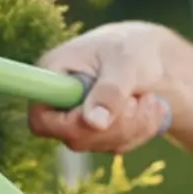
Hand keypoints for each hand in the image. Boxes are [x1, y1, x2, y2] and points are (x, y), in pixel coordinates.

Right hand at [28, 21, 188, 153]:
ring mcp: (77, 121)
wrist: (150, 55)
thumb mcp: (124, 62)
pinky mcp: (97, 133)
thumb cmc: (131, 47)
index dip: (69, 124)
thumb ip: (110, 91)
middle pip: (75, 137)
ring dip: (135, 125)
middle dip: (116, 123)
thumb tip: (95, 123)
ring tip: (149, 97)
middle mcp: (59, 102)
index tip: (101, 113)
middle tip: (138, 99)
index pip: (41, 118)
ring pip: (101, 144)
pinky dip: (142, 129)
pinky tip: (152, 107)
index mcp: (53, 75)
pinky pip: (118, 146)